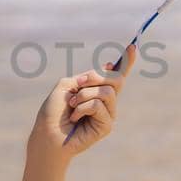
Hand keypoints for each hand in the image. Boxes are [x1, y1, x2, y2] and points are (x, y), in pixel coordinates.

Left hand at [32, 44, 135, 159]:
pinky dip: (82, 108)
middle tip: (79, 85)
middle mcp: (106, 101)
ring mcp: (108, 113)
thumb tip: (110, 67)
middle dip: (96, 77)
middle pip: (116, 79)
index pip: (116, 75)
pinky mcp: (107, 125)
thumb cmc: (53, 112)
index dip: (126, 61)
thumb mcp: (67, 86)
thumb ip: (87, 77)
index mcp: (96, 89)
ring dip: (84, 95)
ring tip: (72, 105)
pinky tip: (75, 118)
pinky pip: (98, 105)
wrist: (47, 134)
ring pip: (107, 92)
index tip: (133, 46)